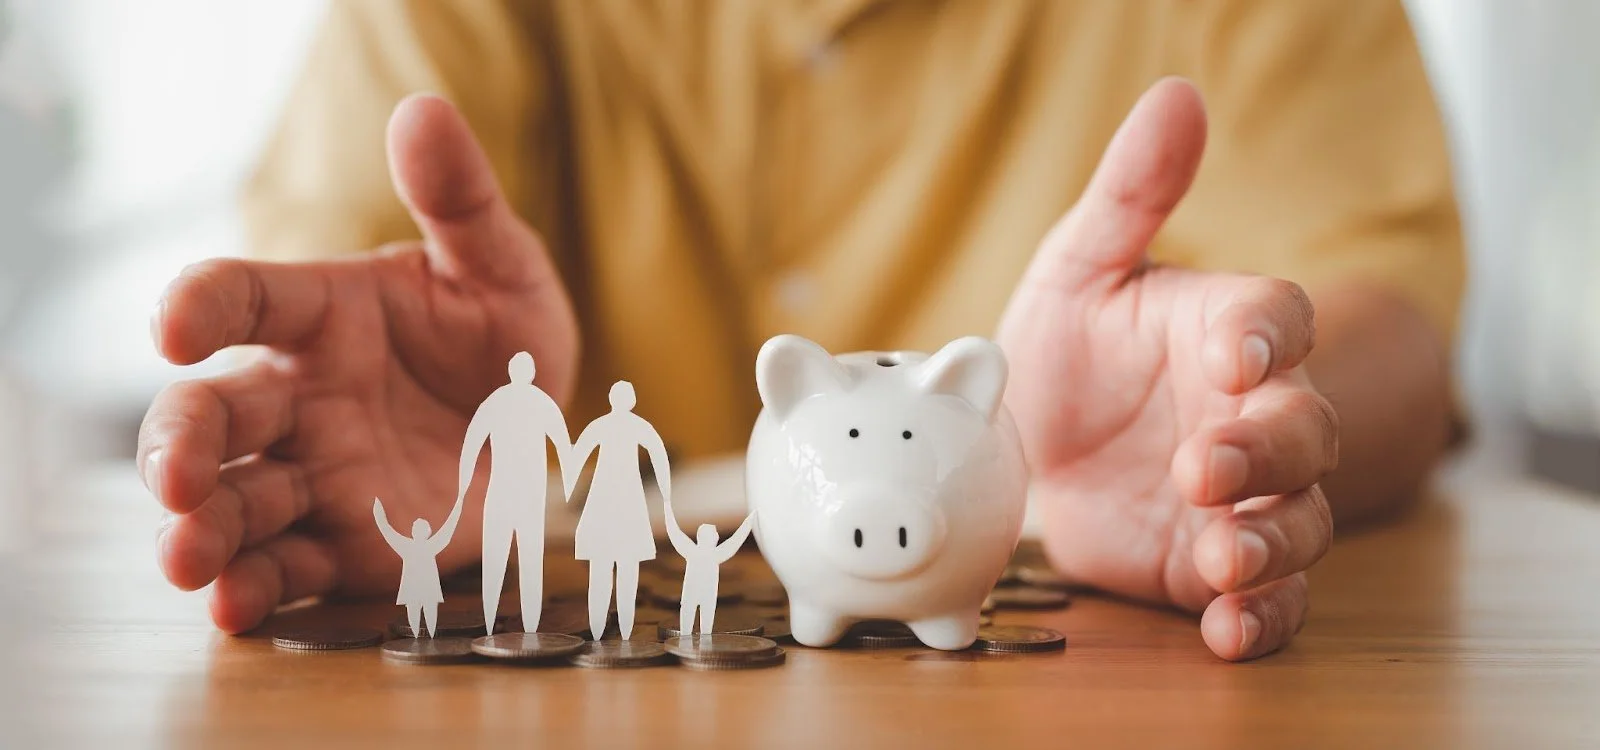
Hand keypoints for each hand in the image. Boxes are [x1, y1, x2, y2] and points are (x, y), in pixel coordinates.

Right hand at [138, 95, 578, 632]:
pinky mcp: (341, 545)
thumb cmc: (500, 336)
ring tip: (190, 559)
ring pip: (233, 501)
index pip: (243, 298)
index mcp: (320, 316)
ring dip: (203, 529)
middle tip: (174, 474)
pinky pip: (287, 569)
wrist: (537, 430)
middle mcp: (297, 397)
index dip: (201, 304)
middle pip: (212, 415)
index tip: (175, 321)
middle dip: (181, 445)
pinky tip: (238, 605)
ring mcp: (313, 476)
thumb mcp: (500, 266)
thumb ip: (461, 200)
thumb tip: (425, 111)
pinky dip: (257, 589)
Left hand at [997, 78, 1336, 660]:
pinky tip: (1227, 632)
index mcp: (1226, 331)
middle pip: (1304, 428)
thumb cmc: (1068, 347)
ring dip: (1270, 542)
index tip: (1239, 348)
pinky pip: (1266, 597)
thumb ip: (1129, 193)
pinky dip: (1258, 619)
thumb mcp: (1079, 267)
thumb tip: (1175, 97)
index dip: (1270, 332)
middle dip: (1266, 449)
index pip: (1279, 318)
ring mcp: (1245, 497)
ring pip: (1299, 521)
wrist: (1033, 449)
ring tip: (1223, 556)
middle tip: (1204, 465)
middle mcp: (1252, 414)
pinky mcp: (1215, 564)